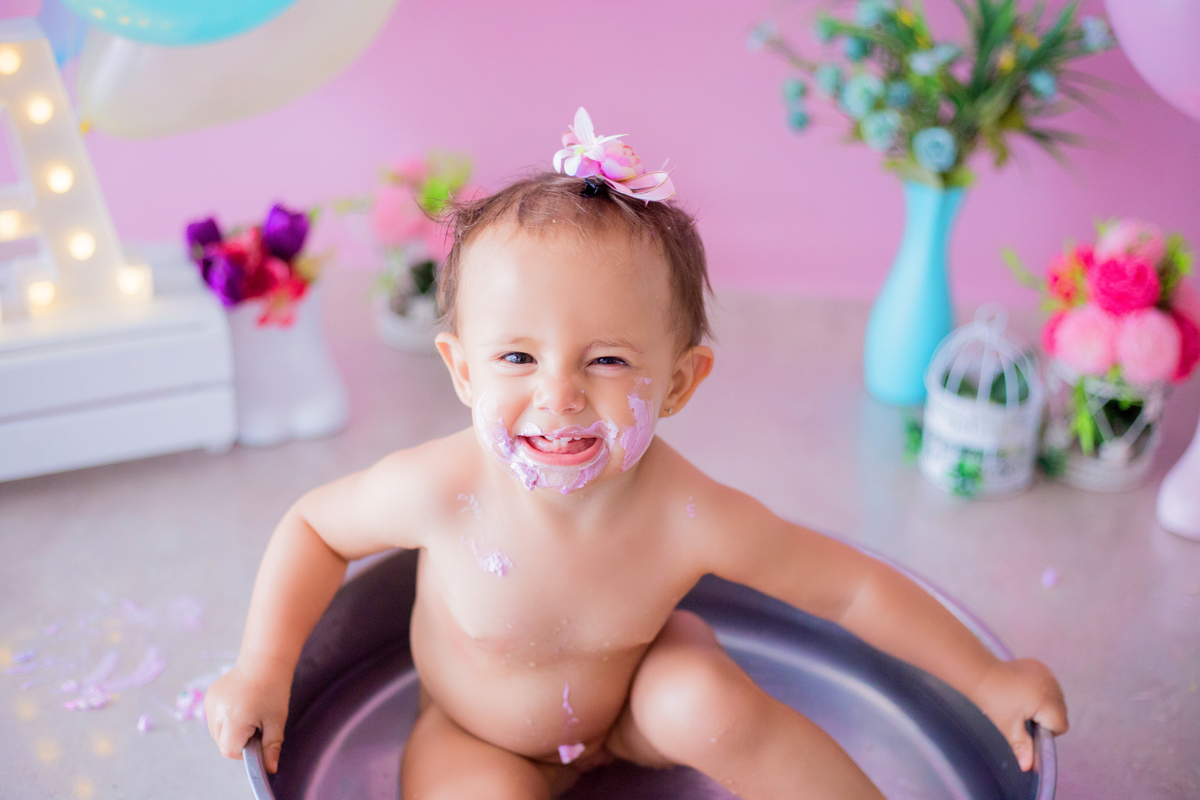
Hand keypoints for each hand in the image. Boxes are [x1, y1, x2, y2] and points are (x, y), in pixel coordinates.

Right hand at [204, 657, 291, 773]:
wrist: (265, 661)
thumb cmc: (274, 690)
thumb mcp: (276, 721)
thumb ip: (271, 747)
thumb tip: (270, 769)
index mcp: (233, 718)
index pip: (229, 750)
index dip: (244, 750)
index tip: (258, 738)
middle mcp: (216, 712)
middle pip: (222, 743)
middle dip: (238, 741)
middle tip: (256, 724)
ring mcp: (210, 703)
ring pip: (217, 732)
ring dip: (231, 731)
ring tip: (249, 713)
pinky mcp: (209, 697)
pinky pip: (214, 719)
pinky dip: (226, 720)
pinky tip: (240, 706)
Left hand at [972, 658, 1067, 771]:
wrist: (981, 674)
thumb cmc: (994, 701)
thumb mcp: (1009, 727)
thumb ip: (1023, 747)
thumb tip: (1029, 768)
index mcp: (1047, 701)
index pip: (1061, 725)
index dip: (1046, 731)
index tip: (1028, 725)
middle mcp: (1052, 685)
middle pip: (1061, 712)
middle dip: (1046, 717)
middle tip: (1023, 714)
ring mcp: (1047, 673)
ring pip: (1057, 699)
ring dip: (1045, 704)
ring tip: (1022, 702)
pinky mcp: (1041, 667)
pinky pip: (1050, 685)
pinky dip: (1041, 690)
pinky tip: (1024, 690)